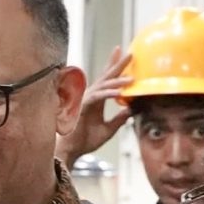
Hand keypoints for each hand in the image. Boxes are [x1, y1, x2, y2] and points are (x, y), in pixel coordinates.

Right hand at [59, 45, 132, 161]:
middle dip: (118, 64)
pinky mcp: (83, 106)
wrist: (71, 151)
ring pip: (104, 85)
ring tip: (132, 78)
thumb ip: (119, 119)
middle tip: (130, 53)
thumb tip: (130, 111)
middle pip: (107, 77)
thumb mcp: (108, 130)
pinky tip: (119, 93)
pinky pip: (98, 97)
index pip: (108, 81)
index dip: (115, 67)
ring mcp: (86, 99)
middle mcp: (92, 96)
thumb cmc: (85, 141)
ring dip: (118, 80)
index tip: (124, 54)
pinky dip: (109, 94)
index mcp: (97, 100)